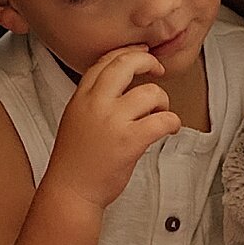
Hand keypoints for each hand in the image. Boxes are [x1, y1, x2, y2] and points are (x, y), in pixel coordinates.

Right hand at [39, 47, 180, 209]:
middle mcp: (96, 104)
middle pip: (126, 64)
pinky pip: (163, 120)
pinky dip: (173, 122)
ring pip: (151, 93)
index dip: (128, 53)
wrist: (70, 191)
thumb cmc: (75, 161)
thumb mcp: (76, 119)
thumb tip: (124, 84)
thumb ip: (94, 99)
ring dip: (163, 102)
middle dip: (148, 62)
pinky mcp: (130, 141)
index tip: (142, 55)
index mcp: (81, 97)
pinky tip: (170, 128)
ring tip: (160, 114)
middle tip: (158, 70)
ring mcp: (113, 122)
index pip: (105, 61)